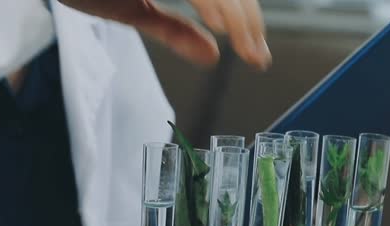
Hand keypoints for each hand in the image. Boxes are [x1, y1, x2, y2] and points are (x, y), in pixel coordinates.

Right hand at [57, 0, 270, 69]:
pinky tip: (221, 25)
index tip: (256, 52)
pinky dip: (212, 1)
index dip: (246, 17)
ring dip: (237, 12)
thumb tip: (211, 56)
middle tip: (257, 55)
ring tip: (246, 45)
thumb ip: (171, 28)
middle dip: (248, 19)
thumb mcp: (131, 8)